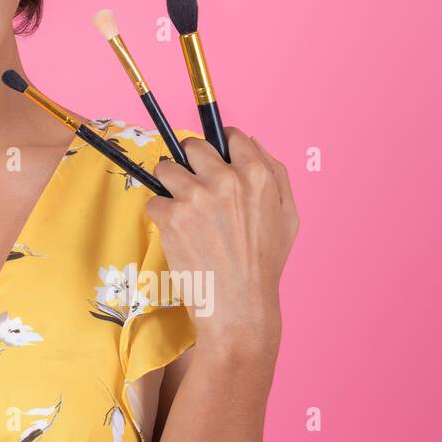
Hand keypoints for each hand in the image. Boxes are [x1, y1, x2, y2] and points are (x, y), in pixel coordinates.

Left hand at [146, 127, 299, 359]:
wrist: (239, 306)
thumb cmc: (264, 264)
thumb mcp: (288, 215)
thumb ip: (275, 172)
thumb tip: (251, 141)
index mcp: (257, 175)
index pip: (231, 136)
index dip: (221, 148)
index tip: (215, 161)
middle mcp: (225, 180)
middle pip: (192, 146)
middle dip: (190, 163)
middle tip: (195, 187)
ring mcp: (195, 196)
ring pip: (165, 168)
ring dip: (170, 186)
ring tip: (184, 211)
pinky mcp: (170, 216)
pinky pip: (154, 201)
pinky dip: (161, 216)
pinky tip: (179, 234)